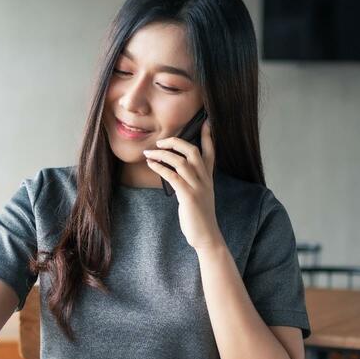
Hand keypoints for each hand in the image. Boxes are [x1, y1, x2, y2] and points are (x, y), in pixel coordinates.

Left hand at [143, 119, 225, 251]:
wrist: (206, 236)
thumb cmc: (199, 216)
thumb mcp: (200, 195)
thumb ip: (192, 182)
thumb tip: (175, 172)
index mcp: (209, 178)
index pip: (211, 152)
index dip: (207, 136)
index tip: (205, 121)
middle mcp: (205, 179)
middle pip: (193, 151)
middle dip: (175, 142)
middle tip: (160, 141)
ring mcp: (198, 187)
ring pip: (181, 161)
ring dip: (163, 154)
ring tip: (149, 152)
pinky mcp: (189, 196)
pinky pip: (173, 176)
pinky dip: (160, 167)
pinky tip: (151, 164)